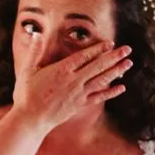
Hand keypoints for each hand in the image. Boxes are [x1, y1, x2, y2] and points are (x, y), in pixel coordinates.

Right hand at [14, 39, 131, 132]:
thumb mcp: (26, 71)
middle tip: (128, 49)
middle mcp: (73, 81)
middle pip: (98, 66)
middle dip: (114, 57)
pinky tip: (122, 87)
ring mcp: (78, 93)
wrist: (30, 119)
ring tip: (129, 63)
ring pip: (102, 80)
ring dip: (116, 71)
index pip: (84, 56)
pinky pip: (99, 97)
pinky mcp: (79, 105)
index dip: (98, 49)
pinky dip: (111, 92)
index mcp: (61, 70)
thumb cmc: (26, 95)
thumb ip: (34, 52)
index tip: (110, 43)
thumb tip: (36, 34)